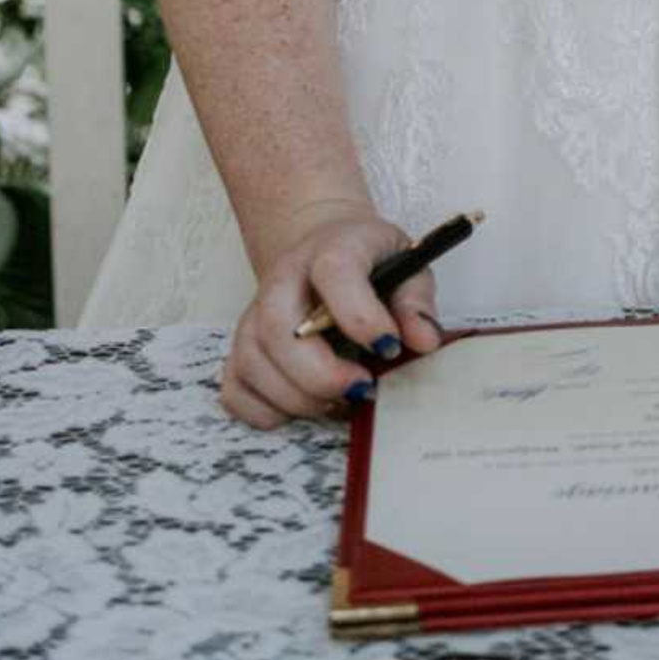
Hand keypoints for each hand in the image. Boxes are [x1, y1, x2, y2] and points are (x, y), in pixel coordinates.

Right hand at [220, 203, 443, 429]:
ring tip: (339, 398)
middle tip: (361, 387)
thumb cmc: (369, 263)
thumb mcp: (406, 265)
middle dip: (322, 375)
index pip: (334, 272)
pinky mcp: (239, 347)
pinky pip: (235, 391)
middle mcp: (283, 278)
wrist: (324, 249)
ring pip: (254, 364)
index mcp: (331, 248)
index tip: (388, 346)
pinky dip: (267, 412)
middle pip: (279, 329)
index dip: (361, 316)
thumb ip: (416, 302)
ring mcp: (253, 314)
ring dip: (299, 398)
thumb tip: (424, 341)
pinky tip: (303, 404)